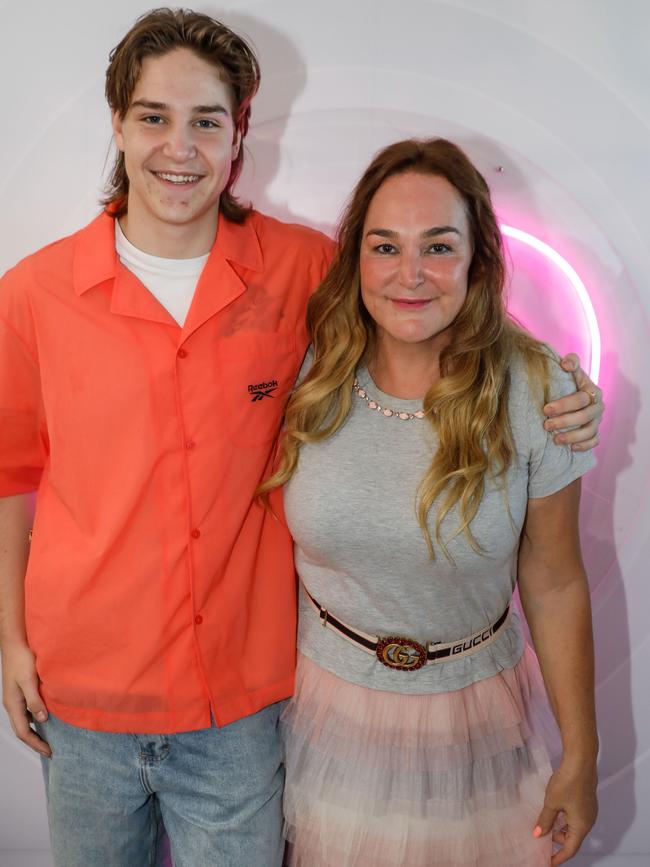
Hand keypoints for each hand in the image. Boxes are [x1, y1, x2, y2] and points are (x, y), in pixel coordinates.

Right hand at [1, 641, 50, 755]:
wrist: (16, 643)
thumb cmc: (22, 659)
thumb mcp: (29, 680)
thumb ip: (34, 700)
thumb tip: (42, 719)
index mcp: (13, 704)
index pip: (23, 732)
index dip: (36, 744)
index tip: (49, 751)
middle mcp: (13, 704)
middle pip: (22, 730)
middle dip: (35, 742)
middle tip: (50, 750)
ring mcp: (16, 698)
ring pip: (24, 721)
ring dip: (35, 732)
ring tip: (49, 738)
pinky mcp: (21, 692)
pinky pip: (27, 712)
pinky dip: (35, 719)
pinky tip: (46, 718)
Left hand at [533, 760, 597, 864]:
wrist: (580, 761)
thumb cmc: (566, 783)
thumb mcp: (552, 803)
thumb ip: (545, 820)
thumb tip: (538, 835)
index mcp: (581, 826)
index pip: (570, 849)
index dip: (558, 857)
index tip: (548, 862)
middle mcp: (588, 821)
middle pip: (573, 838)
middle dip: (558, 840)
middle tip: (541, 837)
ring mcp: (589, 811)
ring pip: (574, 827)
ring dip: (561, 828)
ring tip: (545, 824)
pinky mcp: (587, 801)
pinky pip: (576, 817)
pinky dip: (565, 819)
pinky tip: (554, 812)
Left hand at [543, 353, 603, 450]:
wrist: (573, 394)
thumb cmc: (568, 382)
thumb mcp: (570, 370)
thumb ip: (571, 361)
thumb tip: (566, 364)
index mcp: (592, 391)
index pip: (581, 399)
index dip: (564, 405)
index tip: (546, 409)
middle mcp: (597, 406)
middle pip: (585, 417)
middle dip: (565, 422)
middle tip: (546, 425)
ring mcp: (597, 421)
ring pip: (589, 431)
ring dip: (572, 436)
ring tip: (555, 440)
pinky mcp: (595, 432)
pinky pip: (594, 441)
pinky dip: (584, 446)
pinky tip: (571, 448)